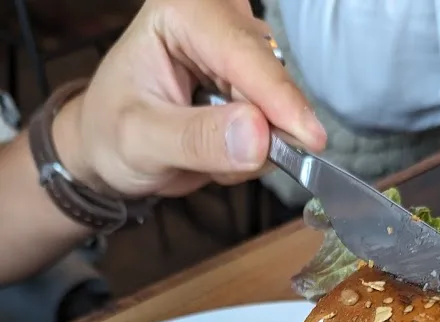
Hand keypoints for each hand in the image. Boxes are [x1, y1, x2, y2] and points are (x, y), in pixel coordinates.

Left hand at [53, 0, 326, 197]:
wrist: (106, 147)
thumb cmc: (110, 133)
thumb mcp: (142, 142)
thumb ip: (198, 140)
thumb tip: (258, 137)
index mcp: (181, 12)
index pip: (244, 53)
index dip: (280, 99)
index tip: (309, 140)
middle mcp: (215, 19)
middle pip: (269, 76)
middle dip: (260, 130)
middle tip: (224, 165)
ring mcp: (237, 50)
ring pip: (277, 104)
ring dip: (253, 145)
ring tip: (202, 154)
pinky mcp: (250, 81)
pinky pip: (275, 123)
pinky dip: (253, 150)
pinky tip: (216, 150)